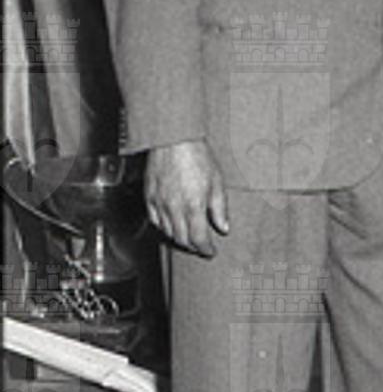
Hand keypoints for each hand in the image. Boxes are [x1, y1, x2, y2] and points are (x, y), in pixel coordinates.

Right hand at [144, 140, 229, 255]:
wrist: (173, 140)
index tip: (211, 251)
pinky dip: (164, 227)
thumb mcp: (217, 181)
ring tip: (188, 237)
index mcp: (193, 206)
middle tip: (201, 246)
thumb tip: (223, 227)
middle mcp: (174, 208)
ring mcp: (159, 203)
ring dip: (179, 238)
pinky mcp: (149, 197)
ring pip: (167, 232)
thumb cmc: (197, 156)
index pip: (198, 238)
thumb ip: (220, 208)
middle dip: (193, 246)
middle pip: (182, 239)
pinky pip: (155, 220)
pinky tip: (171, 225)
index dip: (206, 249)